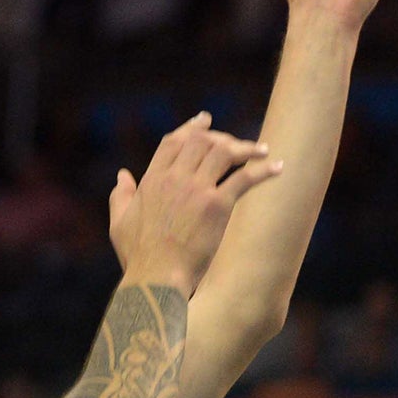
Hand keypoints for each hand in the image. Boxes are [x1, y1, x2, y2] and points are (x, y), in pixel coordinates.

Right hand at [107, 112, 284, 293]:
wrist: (155, 278)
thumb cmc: (138, 257)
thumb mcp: (120, 222)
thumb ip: (121, 195)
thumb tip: (122, 175)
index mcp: (152, 179)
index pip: (174, 141)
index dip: (191, 127)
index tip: (205, 119)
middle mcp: (175, 178)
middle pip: (202, 140)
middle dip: (222, 137)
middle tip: (238, 144)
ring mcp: (197, 190)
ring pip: (225, 152)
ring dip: (246, 148)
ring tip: (262, 151)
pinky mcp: (217, 206)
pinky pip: (245, 178)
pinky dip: (264, 170)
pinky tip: (278, 168)